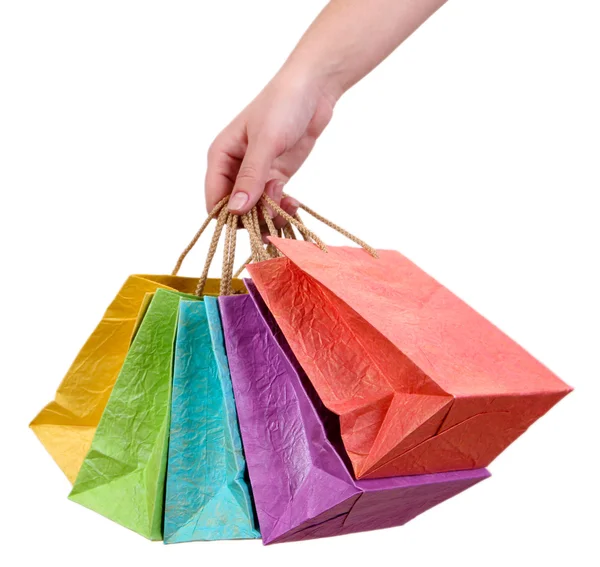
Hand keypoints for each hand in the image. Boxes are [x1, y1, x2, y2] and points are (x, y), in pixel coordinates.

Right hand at [205, 70, 336, 223]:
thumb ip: (251, 177)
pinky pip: (272, 203)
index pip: (214, 200)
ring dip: (271, 214)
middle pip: (235, 210)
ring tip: (290, 203)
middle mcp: (234, 168)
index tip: (253, 219)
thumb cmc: (283, 105)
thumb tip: (235, 209)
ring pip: (255, 211)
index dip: (231, 216)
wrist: (314, 89)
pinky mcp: (274, 177)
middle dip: (255, 217)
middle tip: (276, 211)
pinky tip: (295, 202)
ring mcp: (255, 174)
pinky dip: (282, 208)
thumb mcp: (266, 141)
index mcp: (221, 156)